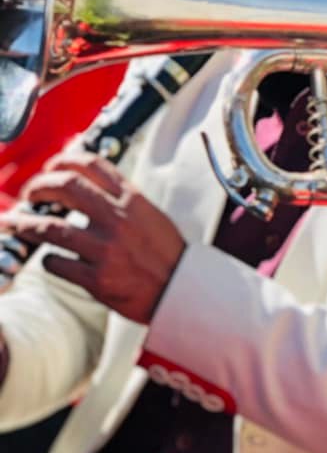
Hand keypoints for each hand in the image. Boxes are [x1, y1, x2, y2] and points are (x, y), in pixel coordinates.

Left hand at [10, 152, 186, 323]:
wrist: (183, 292)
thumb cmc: (166, 254)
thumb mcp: (150, 215)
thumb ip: (121, 200)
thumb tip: (88, 183)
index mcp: (132, 201)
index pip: (92, 165)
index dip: (63, 160)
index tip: (50, 167)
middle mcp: (118, 220)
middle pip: (66, 188)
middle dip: (39, 186)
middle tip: (29, 193)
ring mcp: (106, 250)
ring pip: (51, 228)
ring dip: (25, 223)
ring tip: (13, 223)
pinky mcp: (98, 280)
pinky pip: (58, 265)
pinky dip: (48, 260)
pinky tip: (49, 259)